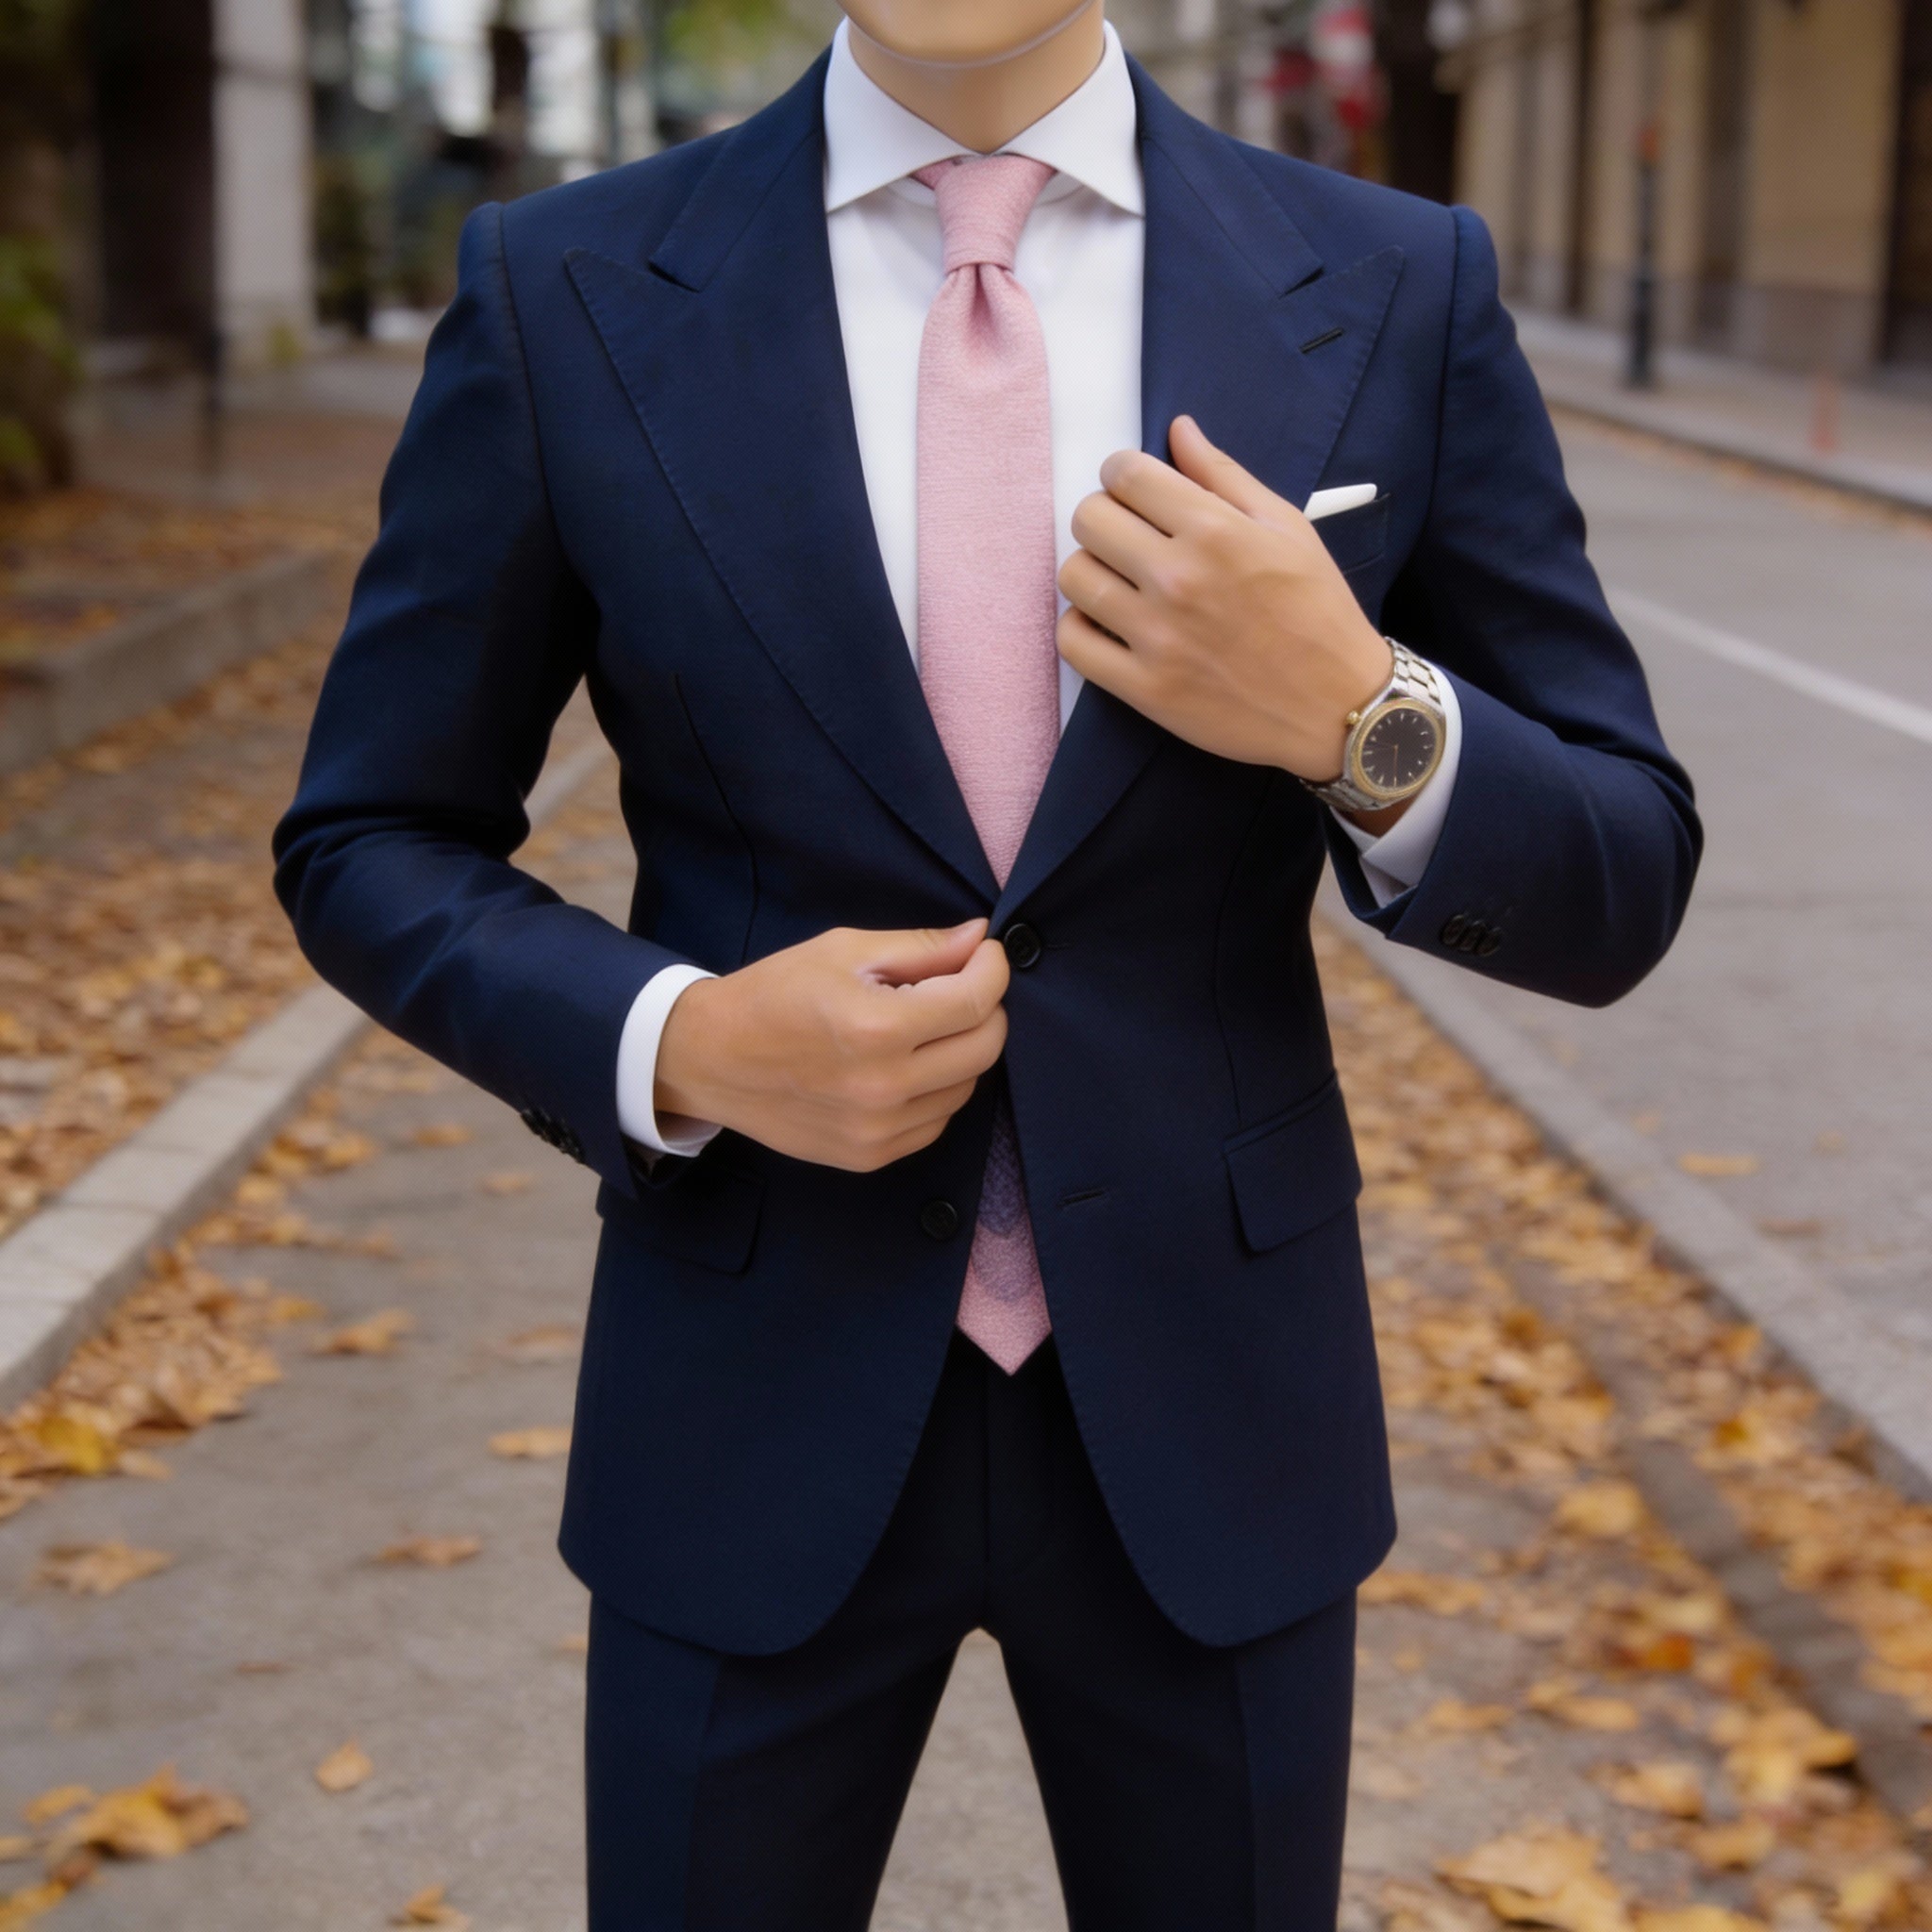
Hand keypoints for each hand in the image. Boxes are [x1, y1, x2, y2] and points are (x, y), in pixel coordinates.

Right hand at [654, 920, 1010, 1172]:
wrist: (710, 1059)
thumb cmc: (774, 993)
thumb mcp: (843, 951)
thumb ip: (919, 947)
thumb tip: (980, 939)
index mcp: (877, 1028)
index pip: (976, 1001)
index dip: (993, 969)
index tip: (984, 956)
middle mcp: (884, 1087)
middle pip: (985, 1047)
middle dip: (985, 1008)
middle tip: (959, 987)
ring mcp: (879, 1130)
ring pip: (967, 1087)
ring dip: (961, 1050)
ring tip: (923, 1027)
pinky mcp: (870, 1157)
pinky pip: (936, 1121)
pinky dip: (936, 1090)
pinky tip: (905, 1066)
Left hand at [1057, 415, 1393, 789]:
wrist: (1338, 705)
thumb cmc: (1318, 611)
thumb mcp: (1287, 527)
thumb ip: (1224, 475)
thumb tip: (1178, 429)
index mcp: (1215, 531)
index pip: (1126, 474)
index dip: (1122, 473)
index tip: (1134, 489)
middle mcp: (1179, 579)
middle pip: (1089, 520)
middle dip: (1103, 516)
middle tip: (1127, 535)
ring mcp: (1157, 637)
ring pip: (1074, 577)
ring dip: (1090, 570)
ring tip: (1119, 581)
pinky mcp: (1144, 688)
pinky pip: (1073, 642)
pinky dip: (1080, 627)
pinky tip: (1108, 623)